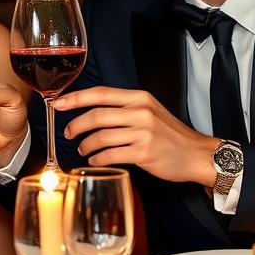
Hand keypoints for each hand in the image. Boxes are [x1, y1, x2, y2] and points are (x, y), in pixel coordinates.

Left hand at [56, 86, 217, 185]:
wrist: (196, 154)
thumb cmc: (170, 134)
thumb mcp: (149, 111)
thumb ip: (124, 108)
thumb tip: (91, 111)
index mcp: (139, 98)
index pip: (101, 94)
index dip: (76, 98)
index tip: (58, 104)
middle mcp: (141, 112)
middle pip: (96, 116)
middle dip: (76, 125)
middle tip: (68, 134)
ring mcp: (143, 133)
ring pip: (100, 137)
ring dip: (85, 145)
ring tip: (82, 149)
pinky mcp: (144, 153)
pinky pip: (110, 155)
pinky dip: (97, 159)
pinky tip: (94, 161)